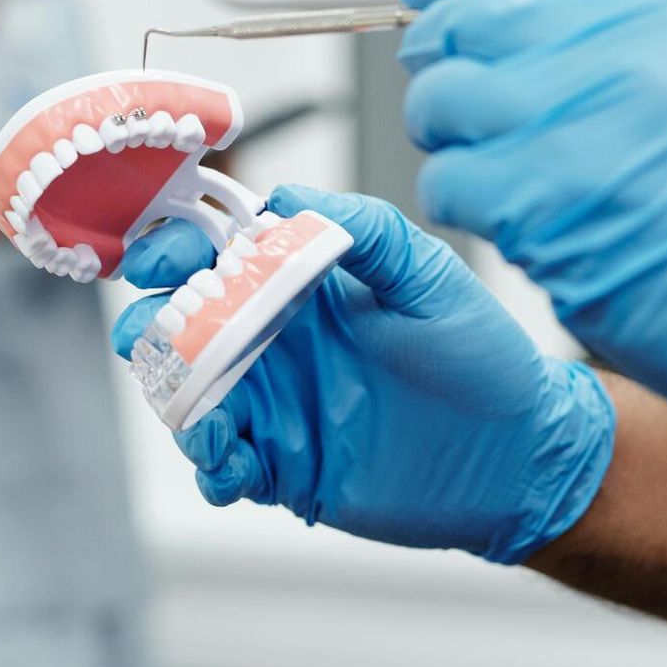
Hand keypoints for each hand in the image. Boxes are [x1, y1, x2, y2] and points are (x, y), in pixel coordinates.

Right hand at [113, 185, 612, 564]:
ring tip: (208, 424)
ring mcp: (272, 403)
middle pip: (175, 322)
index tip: (169, 258)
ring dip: (175, 404)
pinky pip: (220, 465)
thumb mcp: (428, 278)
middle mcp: (273, 338)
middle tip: (154, 339)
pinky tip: (231, 470)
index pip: (212, 252)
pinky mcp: (280, 465)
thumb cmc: (483, 359)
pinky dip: (210, 468)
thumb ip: (362, 231)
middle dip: (148, 327)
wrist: (518, 459)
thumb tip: (284, 197)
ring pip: (185, 395)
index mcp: (298, 283)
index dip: (174, 247)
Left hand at [394, 0, 666, 468]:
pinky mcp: (543, 212)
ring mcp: (572, 134)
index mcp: (660, 9)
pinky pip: (453, 188)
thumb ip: (612, 23)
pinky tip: (523, 221)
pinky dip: (469, 205)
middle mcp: (612, 58)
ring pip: (440, 113)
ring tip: (514, 174)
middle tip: (472, 110)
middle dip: (448, 70)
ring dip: (457, 144)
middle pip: (458, 36)